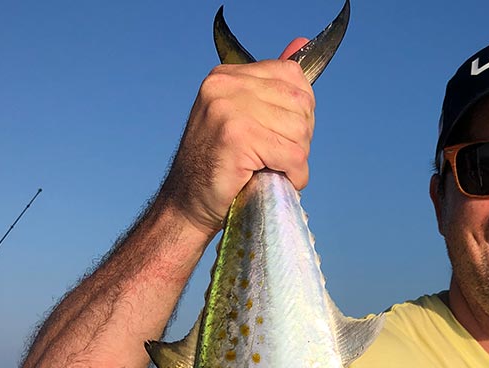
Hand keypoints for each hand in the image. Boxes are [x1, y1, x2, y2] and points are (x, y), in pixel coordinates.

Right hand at [158, 38, 313, 240]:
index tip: (283, 134)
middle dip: (300, 138)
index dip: (300, 111)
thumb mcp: (245, 117)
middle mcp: (226, 85)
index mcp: (229, 75)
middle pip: (300, 104)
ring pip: (299, 131)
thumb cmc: (220, 166)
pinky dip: (293, 175)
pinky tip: (277, 180)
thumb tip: (302, 42)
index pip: (293, 76)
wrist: (187, 204)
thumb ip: (273, 84)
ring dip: (297, 159)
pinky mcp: (237, 136)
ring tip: (273, 169)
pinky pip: (292, 155)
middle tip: (277, 158)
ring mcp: (229, 108)